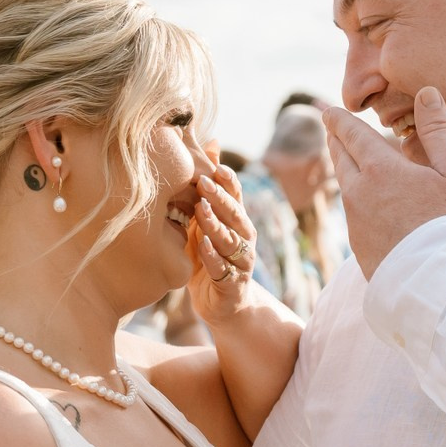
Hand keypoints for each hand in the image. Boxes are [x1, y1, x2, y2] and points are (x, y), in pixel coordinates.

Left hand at [184, 159, 258, 324]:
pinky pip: (223, 269)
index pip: (236, 196)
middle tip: (203, 183)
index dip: (228, 182)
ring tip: (201, 211)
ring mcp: (241, 262)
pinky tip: (202, 246)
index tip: (215, 167)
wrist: (222, 305)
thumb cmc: (210, 256)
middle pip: (235, 215)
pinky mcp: (232, 284)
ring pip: (230, 240)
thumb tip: (210, 142)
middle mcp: (244, 239)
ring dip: (215, 225)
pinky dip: (213, 257)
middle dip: (221, 199)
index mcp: (237, 221)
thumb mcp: (205, 221)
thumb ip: (208, 187)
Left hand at [321, 87, 445, 274]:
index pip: (351, 134)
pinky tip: (368, 203)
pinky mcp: (359, 246)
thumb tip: (427, 92)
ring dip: (344, 168)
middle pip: (340, 158)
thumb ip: (439, 130)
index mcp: (379, 169)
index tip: (328, 109)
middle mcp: (358, 193)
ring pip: (344, 186)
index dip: (339, 119)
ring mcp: (356, 222)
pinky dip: (356, 199)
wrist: (438, 283)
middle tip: (332, 129)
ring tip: (348, 160)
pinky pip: (353, 213)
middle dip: (336, 140)